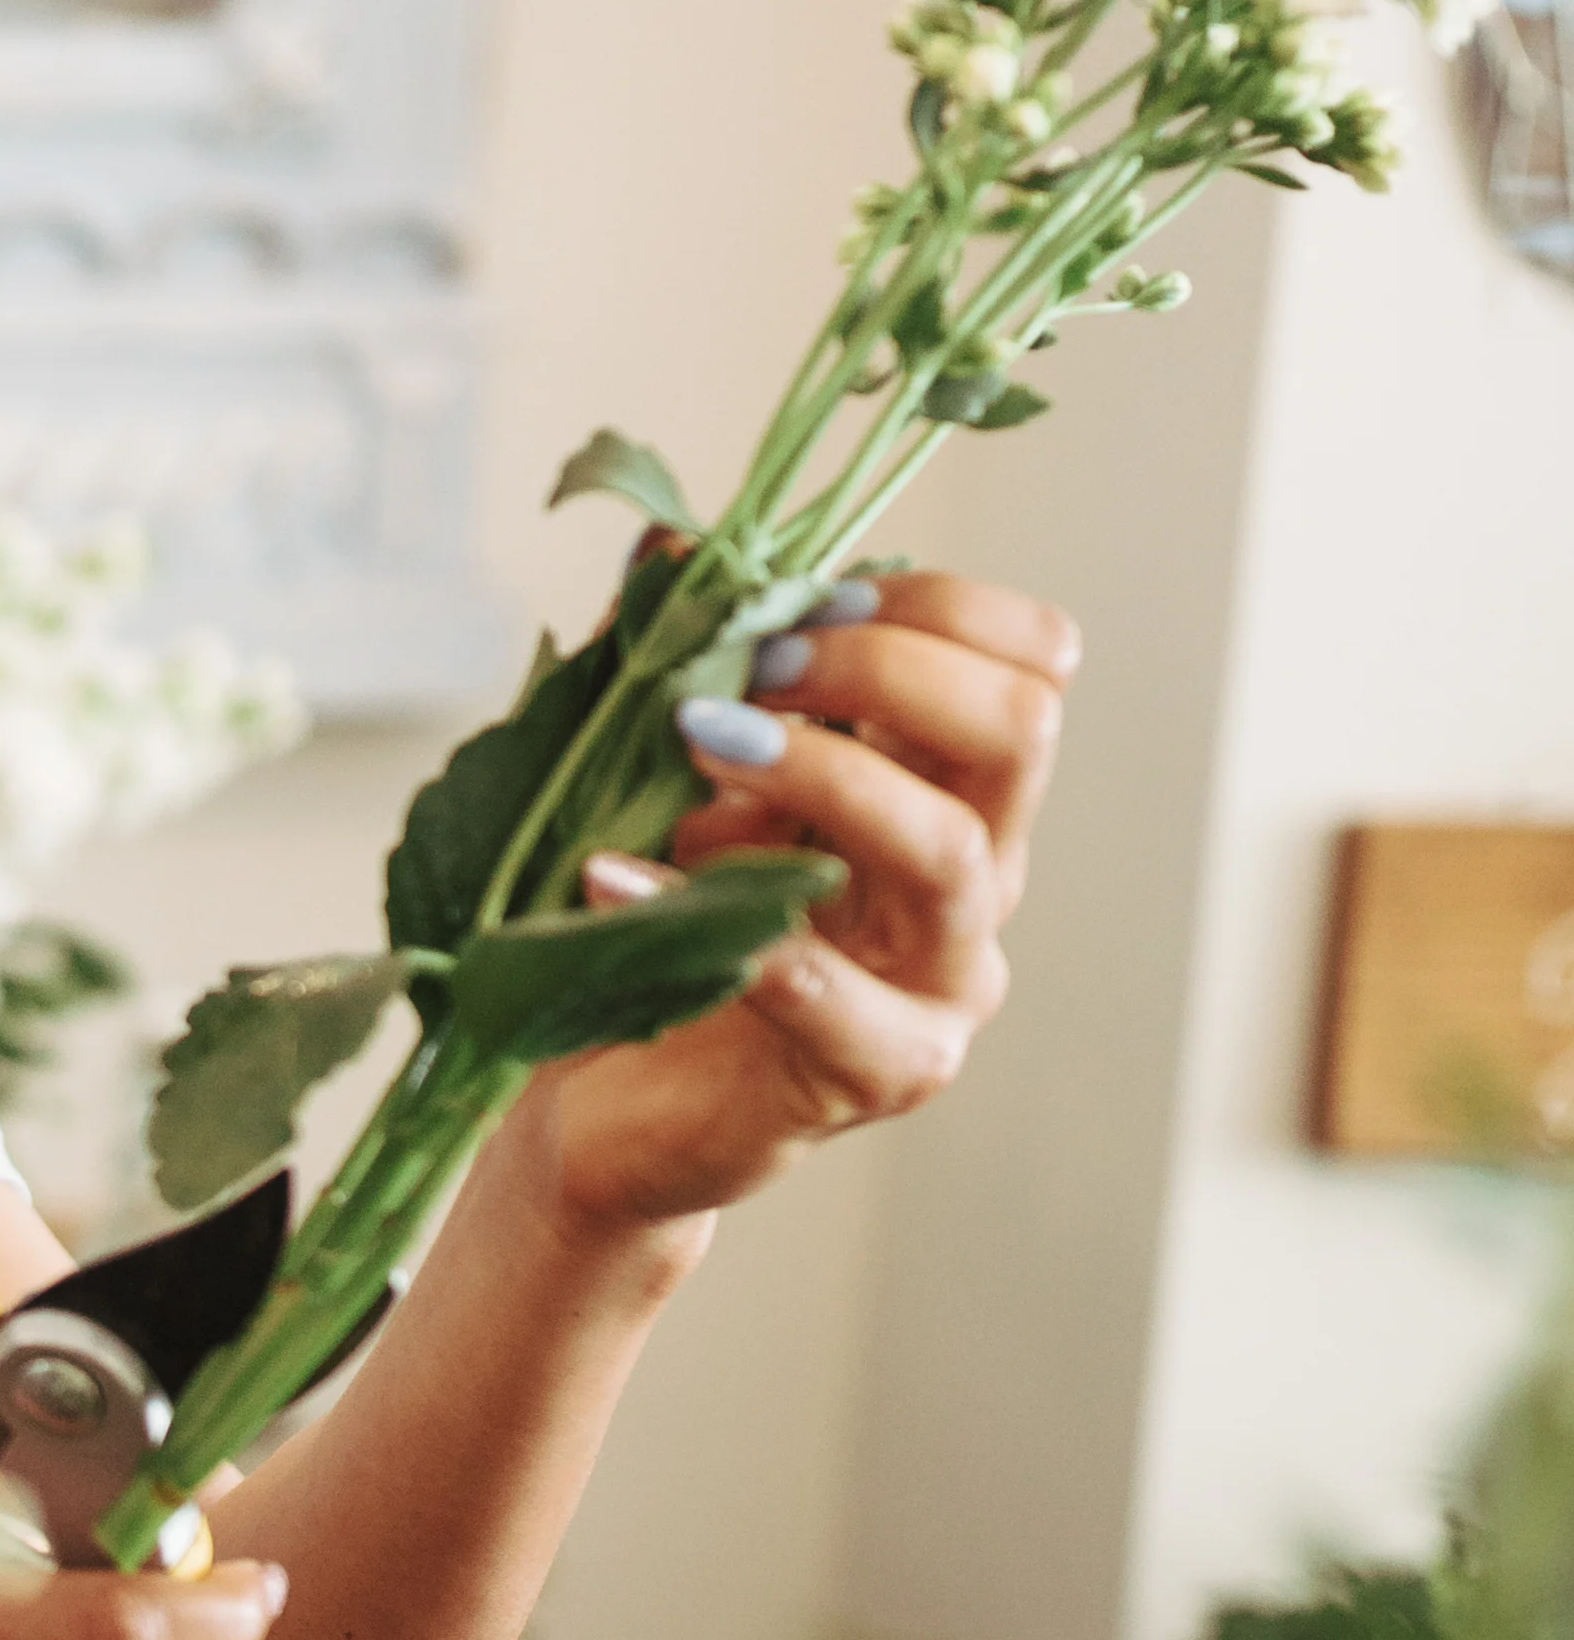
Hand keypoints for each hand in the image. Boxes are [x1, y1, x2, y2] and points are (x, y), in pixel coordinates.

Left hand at [536, 566, 1077, 1237]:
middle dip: (881, 667)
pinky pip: (819, 982)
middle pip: (1019, 728)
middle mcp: (974, 877)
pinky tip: (609, 874)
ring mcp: (942, 979)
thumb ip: (684, 661)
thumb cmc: (657, 923)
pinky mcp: (882, 1068)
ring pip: (948, 849)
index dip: (932, 605)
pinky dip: (703, 913)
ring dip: (817, 771)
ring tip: (694, 741)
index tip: (804, 599)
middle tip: (754, 666)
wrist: (608, 1099)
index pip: (1032, 662)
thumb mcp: (664, 771)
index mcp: (949, 788)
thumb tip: (669, 540)